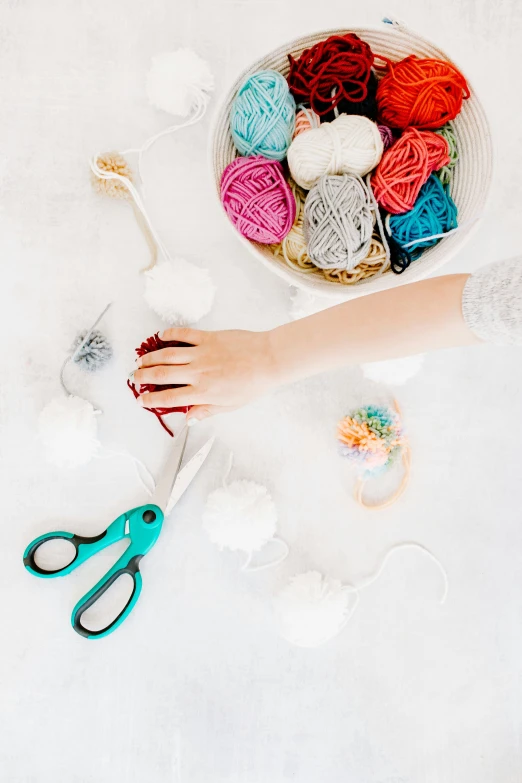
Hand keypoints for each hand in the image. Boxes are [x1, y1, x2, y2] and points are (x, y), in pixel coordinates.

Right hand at [132, 327, 277, 422]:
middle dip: (143, 376)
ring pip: (167, 354)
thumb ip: (207, 410)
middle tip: (134, 377)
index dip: (151, 399)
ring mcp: (201, 353)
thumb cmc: (253, 384)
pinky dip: (170, 334)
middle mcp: (198, 372)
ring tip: (141, 360)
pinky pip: (183, 335)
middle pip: (162, 374)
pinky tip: (161, 336)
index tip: (141, 399)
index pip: (169, 397)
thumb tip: (189, 418)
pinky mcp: (208, 338)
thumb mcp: (230, 405)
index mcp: (203, 392)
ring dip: (150, 357)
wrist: (269, 360)